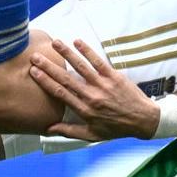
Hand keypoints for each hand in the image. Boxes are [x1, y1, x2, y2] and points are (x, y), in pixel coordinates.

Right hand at [27, 38, 158, 141]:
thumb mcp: (92, 135)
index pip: (60, 93)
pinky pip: (99, 61)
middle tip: (35, 57)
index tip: (33, 72)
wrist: (142, 120)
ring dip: (67, 53)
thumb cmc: (116, 128)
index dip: (45, 82)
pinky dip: (88, 51)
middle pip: (66, 78)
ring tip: (55, 43)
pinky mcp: (114, 76)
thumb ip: (69, 131)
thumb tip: (48, 129)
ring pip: (81, 67)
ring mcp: (103, 85)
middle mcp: (92, 96)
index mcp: (84, 110)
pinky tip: (78, 41)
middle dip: (49, 67)